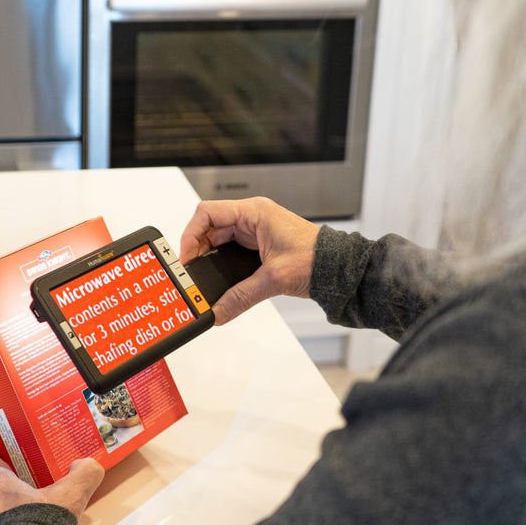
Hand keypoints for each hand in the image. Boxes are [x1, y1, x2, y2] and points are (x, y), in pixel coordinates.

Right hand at [179, 197, 319, 324]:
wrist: (339, 269)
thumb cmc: (316, 259)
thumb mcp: (274, 279)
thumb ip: (241, 297)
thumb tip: (217, 312)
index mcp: (254, 212)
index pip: (208, 213)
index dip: (191, 235)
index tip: (186, 259)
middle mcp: (252, 217)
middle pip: (210, 227)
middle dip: (197, 250)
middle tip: (191, 273)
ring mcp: (256, 230)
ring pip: (219, 239)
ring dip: (209, 257)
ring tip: (202, 277)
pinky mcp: (260, 244)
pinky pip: (231, 250)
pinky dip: (221, 263)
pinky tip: (219, 278)